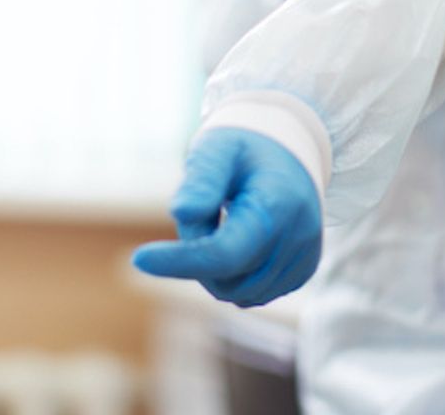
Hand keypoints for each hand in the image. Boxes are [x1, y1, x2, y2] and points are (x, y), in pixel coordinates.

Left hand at [131, 128, 321, 306]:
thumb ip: (202, 179)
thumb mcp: (217, 149)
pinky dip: (235, 276)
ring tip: (222, 223)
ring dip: (216, 270)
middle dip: (197, 258)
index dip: (181, 261)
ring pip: (239, 293)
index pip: (225, 253)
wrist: (287, 153)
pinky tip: (239, 240)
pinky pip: (254, 294)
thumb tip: (182, 213)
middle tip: (199, 213)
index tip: (139, 258)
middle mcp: (300, 237)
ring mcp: (305, 258)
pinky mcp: (303, 272)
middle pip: (228, 279)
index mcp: (277, 204)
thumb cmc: (243, 150)